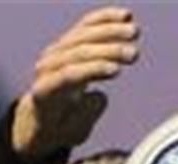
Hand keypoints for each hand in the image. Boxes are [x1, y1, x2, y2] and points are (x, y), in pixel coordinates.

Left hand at [11, 6, 140, 158]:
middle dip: (106, 51)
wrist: (43, 116)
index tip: (116, 71)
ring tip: (135, 32)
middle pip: (77, 53)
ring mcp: (56, 51)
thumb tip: (98, 96)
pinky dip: (105, 19)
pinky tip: (126, 15)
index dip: (91, 71)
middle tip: (133, 54)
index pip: (68, 76)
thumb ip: (83, 116)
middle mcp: (47, 67)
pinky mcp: (68, 42)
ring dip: (110, 31)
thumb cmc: (60, 128)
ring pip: (83, 35)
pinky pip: (87, 26)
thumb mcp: (72, 134)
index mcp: (44, 93)